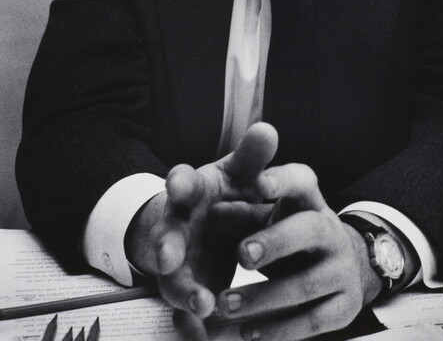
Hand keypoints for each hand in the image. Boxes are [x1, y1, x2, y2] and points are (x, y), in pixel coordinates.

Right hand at [125, 123, 277, 320]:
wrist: (209, 224)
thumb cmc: (227, 192)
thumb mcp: (239, 172)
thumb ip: (252, 155)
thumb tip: (267, 130)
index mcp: (191, 190)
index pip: (180, 181)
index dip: (178, 182)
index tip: (178, 182)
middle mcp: (178, 224)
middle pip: (166, 234)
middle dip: (166, 245)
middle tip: (169, 258)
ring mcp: (178, 259)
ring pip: (173, 277)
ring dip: (184, 290)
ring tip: (203, 304)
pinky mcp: (187, 287)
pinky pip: (185, 308)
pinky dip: (193, 321)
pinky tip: (205, 331)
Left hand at [211, 164, 383, 340]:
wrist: (341, 267)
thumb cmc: (289, 235)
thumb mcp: (269, 219)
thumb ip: (243, 215)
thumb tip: (212, 212)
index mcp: (310, 201)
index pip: (302, 181)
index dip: (283, 181)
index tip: (260, 183)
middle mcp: (331, 231)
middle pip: (309, 230)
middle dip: (275, 242)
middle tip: (241, 254)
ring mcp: (343, 269)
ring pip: (304, 284)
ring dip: (262, 298)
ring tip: (225, 305)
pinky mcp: (345, 306)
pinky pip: (311, 322)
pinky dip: (277, 330)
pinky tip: (247, 333)